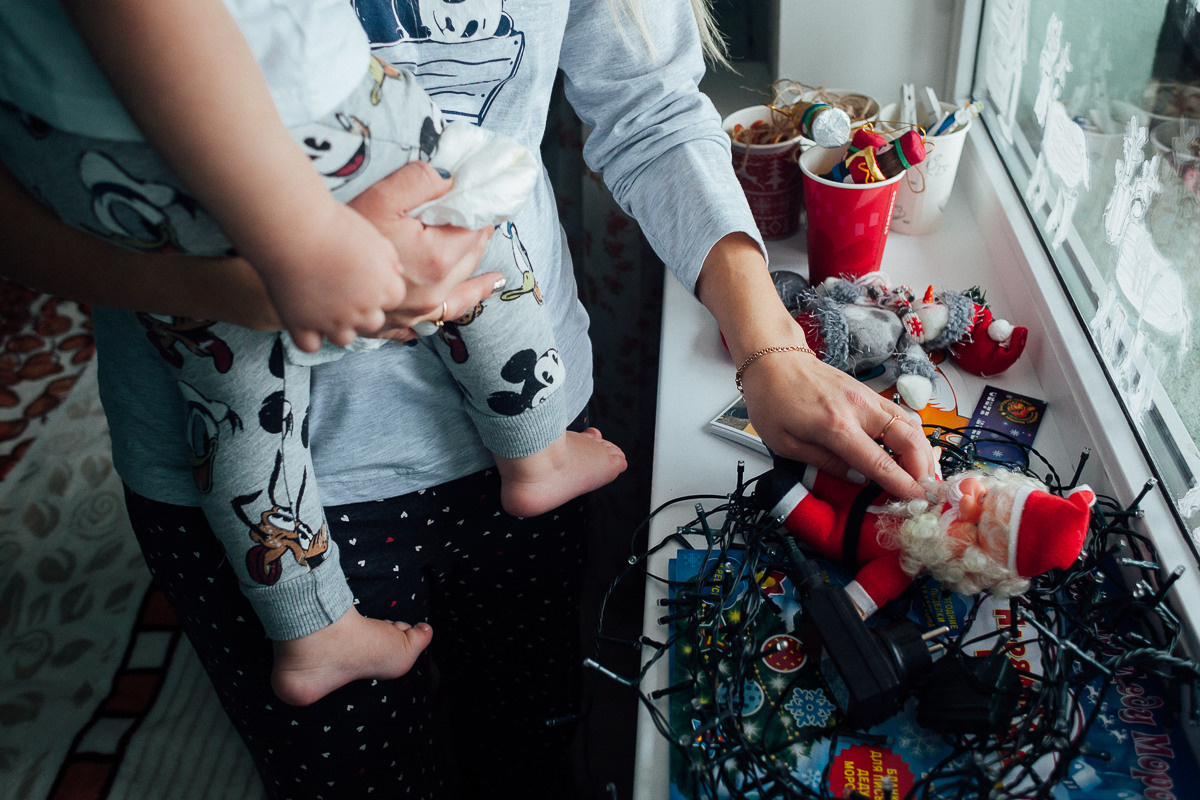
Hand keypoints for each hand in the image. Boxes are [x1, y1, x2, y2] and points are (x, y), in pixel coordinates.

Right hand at [258, 201, 407, 350]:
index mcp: (384, 288)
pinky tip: (306, 318)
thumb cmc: (335, 225)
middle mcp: (362, 311)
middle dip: (362, 309)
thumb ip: (390, 258)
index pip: (393, 298)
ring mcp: (332, 322)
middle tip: (344, 289)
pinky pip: (310, 345)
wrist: (293, 229)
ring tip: (326, 305)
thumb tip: (396, 273)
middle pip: (372, 322)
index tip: (363, 273)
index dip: (378, 286)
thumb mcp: (374, 236)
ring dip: (338, 326)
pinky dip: (309, 336)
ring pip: (344, 338)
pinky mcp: (302, 325)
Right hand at [344, 162, 496, 340]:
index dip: (482, 215)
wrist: (303, 269)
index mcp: (437, 261)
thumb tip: (453, 179)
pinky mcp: (398, 327)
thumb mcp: (383, 196)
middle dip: (478, 244)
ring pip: (459, 298)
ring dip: (476, 284)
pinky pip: (435, 322)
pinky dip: (448, 313)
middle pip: (469, 264)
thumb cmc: (343, 231)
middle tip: (486, 227)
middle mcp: (433, 295)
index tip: (489, 204)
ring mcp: (416, 316)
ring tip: (493, 280)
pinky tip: (449, 311)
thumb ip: (423, 182)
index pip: (475, 234)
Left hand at [695, 232, 936, 500]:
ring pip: (911, 424)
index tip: (917, 500)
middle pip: (908, 439)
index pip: (878, 461)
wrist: (774, 359)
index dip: (901, 483)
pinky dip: (913, 435)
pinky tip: (913, 451)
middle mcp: (859, 409)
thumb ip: (823, 463)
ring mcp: (868, 397)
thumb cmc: (773, 402)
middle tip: (926, 490)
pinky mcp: (869, 392)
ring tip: (924, 475)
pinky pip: (901, 414)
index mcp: (836, 427)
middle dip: (924, 467)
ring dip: (924, 451)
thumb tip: (855, 479)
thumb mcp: (785, 444)